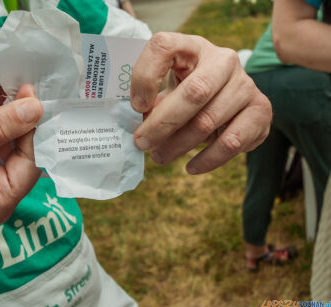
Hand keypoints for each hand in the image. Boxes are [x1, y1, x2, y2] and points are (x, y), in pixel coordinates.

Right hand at [0, 84, 41, 222]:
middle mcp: (7, 195)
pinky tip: (3, 105)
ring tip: (16, 92)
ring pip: (19, 146)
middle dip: (26, 123)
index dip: (34, 129)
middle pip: (28, 153)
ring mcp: (2, 183)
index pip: (31, 161)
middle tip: (26, 90)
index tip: (32, 97)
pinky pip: (7, 145)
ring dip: (16, 121)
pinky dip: (5, 125)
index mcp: (0, 200)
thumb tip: (36, 109)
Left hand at [131, 32, 271, 173]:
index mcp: (192, 47)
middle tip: (142, 143)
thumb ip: (153, 104)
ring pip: (208, 121)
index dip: (145, 76)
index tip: (136, 106)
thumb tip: (142, 129)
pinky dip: (208, 159)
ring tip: (160, 157)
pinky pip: (232, 142)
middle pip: (194, 91)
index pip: (164, 47)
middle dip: (162, 123)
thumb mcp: (168, 90)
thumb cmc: (187, 94)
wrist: (229, 101)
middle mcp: (223, 60)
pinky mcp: (261, 109)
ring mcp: (246, 83)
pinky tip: (191, 167)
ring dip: (179, 145)